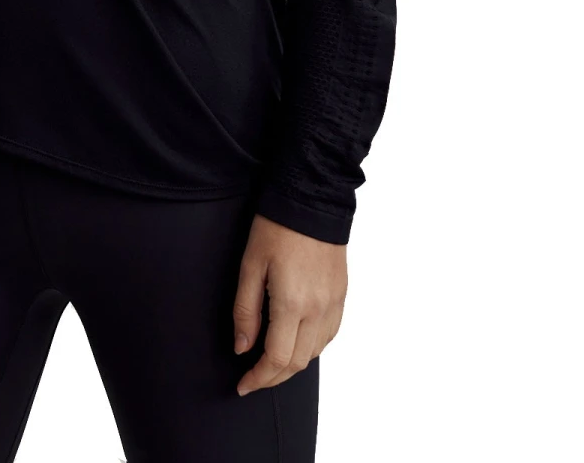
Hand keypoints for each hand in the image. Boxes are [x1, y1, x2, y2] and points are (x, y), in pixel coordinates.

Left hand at [232, 213, 346, 394]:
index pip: (277, 358)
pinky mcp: (341, 294)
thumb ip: (245, 310)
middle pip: (297, 362)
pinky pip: (329, 334)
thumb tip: (242, 347)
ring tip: (271, 364)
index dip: (259, 378)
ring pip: (315, 352)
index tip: (243, 385)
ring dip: (293, 365)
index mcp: (293, 303)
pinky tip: (298, 343)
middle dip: (273, 377)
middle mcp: (318, 309)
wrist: (311, 199)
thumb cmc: (276, 227)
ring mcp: (333, 303)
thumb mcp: (250, 265)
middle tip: (253, 380)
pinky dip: (312, 348)